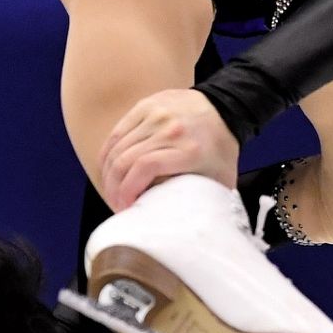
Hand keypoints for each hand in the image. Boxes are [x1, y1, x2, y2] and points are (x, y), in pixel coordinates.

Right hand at [100, 88, 239, 210]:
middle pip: (126, 159)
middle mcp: (171, 129)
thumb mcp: (219, 179)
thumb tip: (179, 226)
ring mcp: (156, 114)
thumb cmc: (221, 149)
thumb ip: (200, 200)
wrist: (225, 107)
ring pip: (117, 146)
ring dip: (108, 173)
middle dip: (114, 187)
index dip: (128, 190)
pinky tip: (107, 169)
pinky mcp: (145, 106)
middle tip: (115, 205)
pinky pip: (117, 132)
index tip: (126, 208)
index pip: (145, 167)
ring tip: (111, 191)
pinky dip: (107, 153)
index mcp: (189, 150)